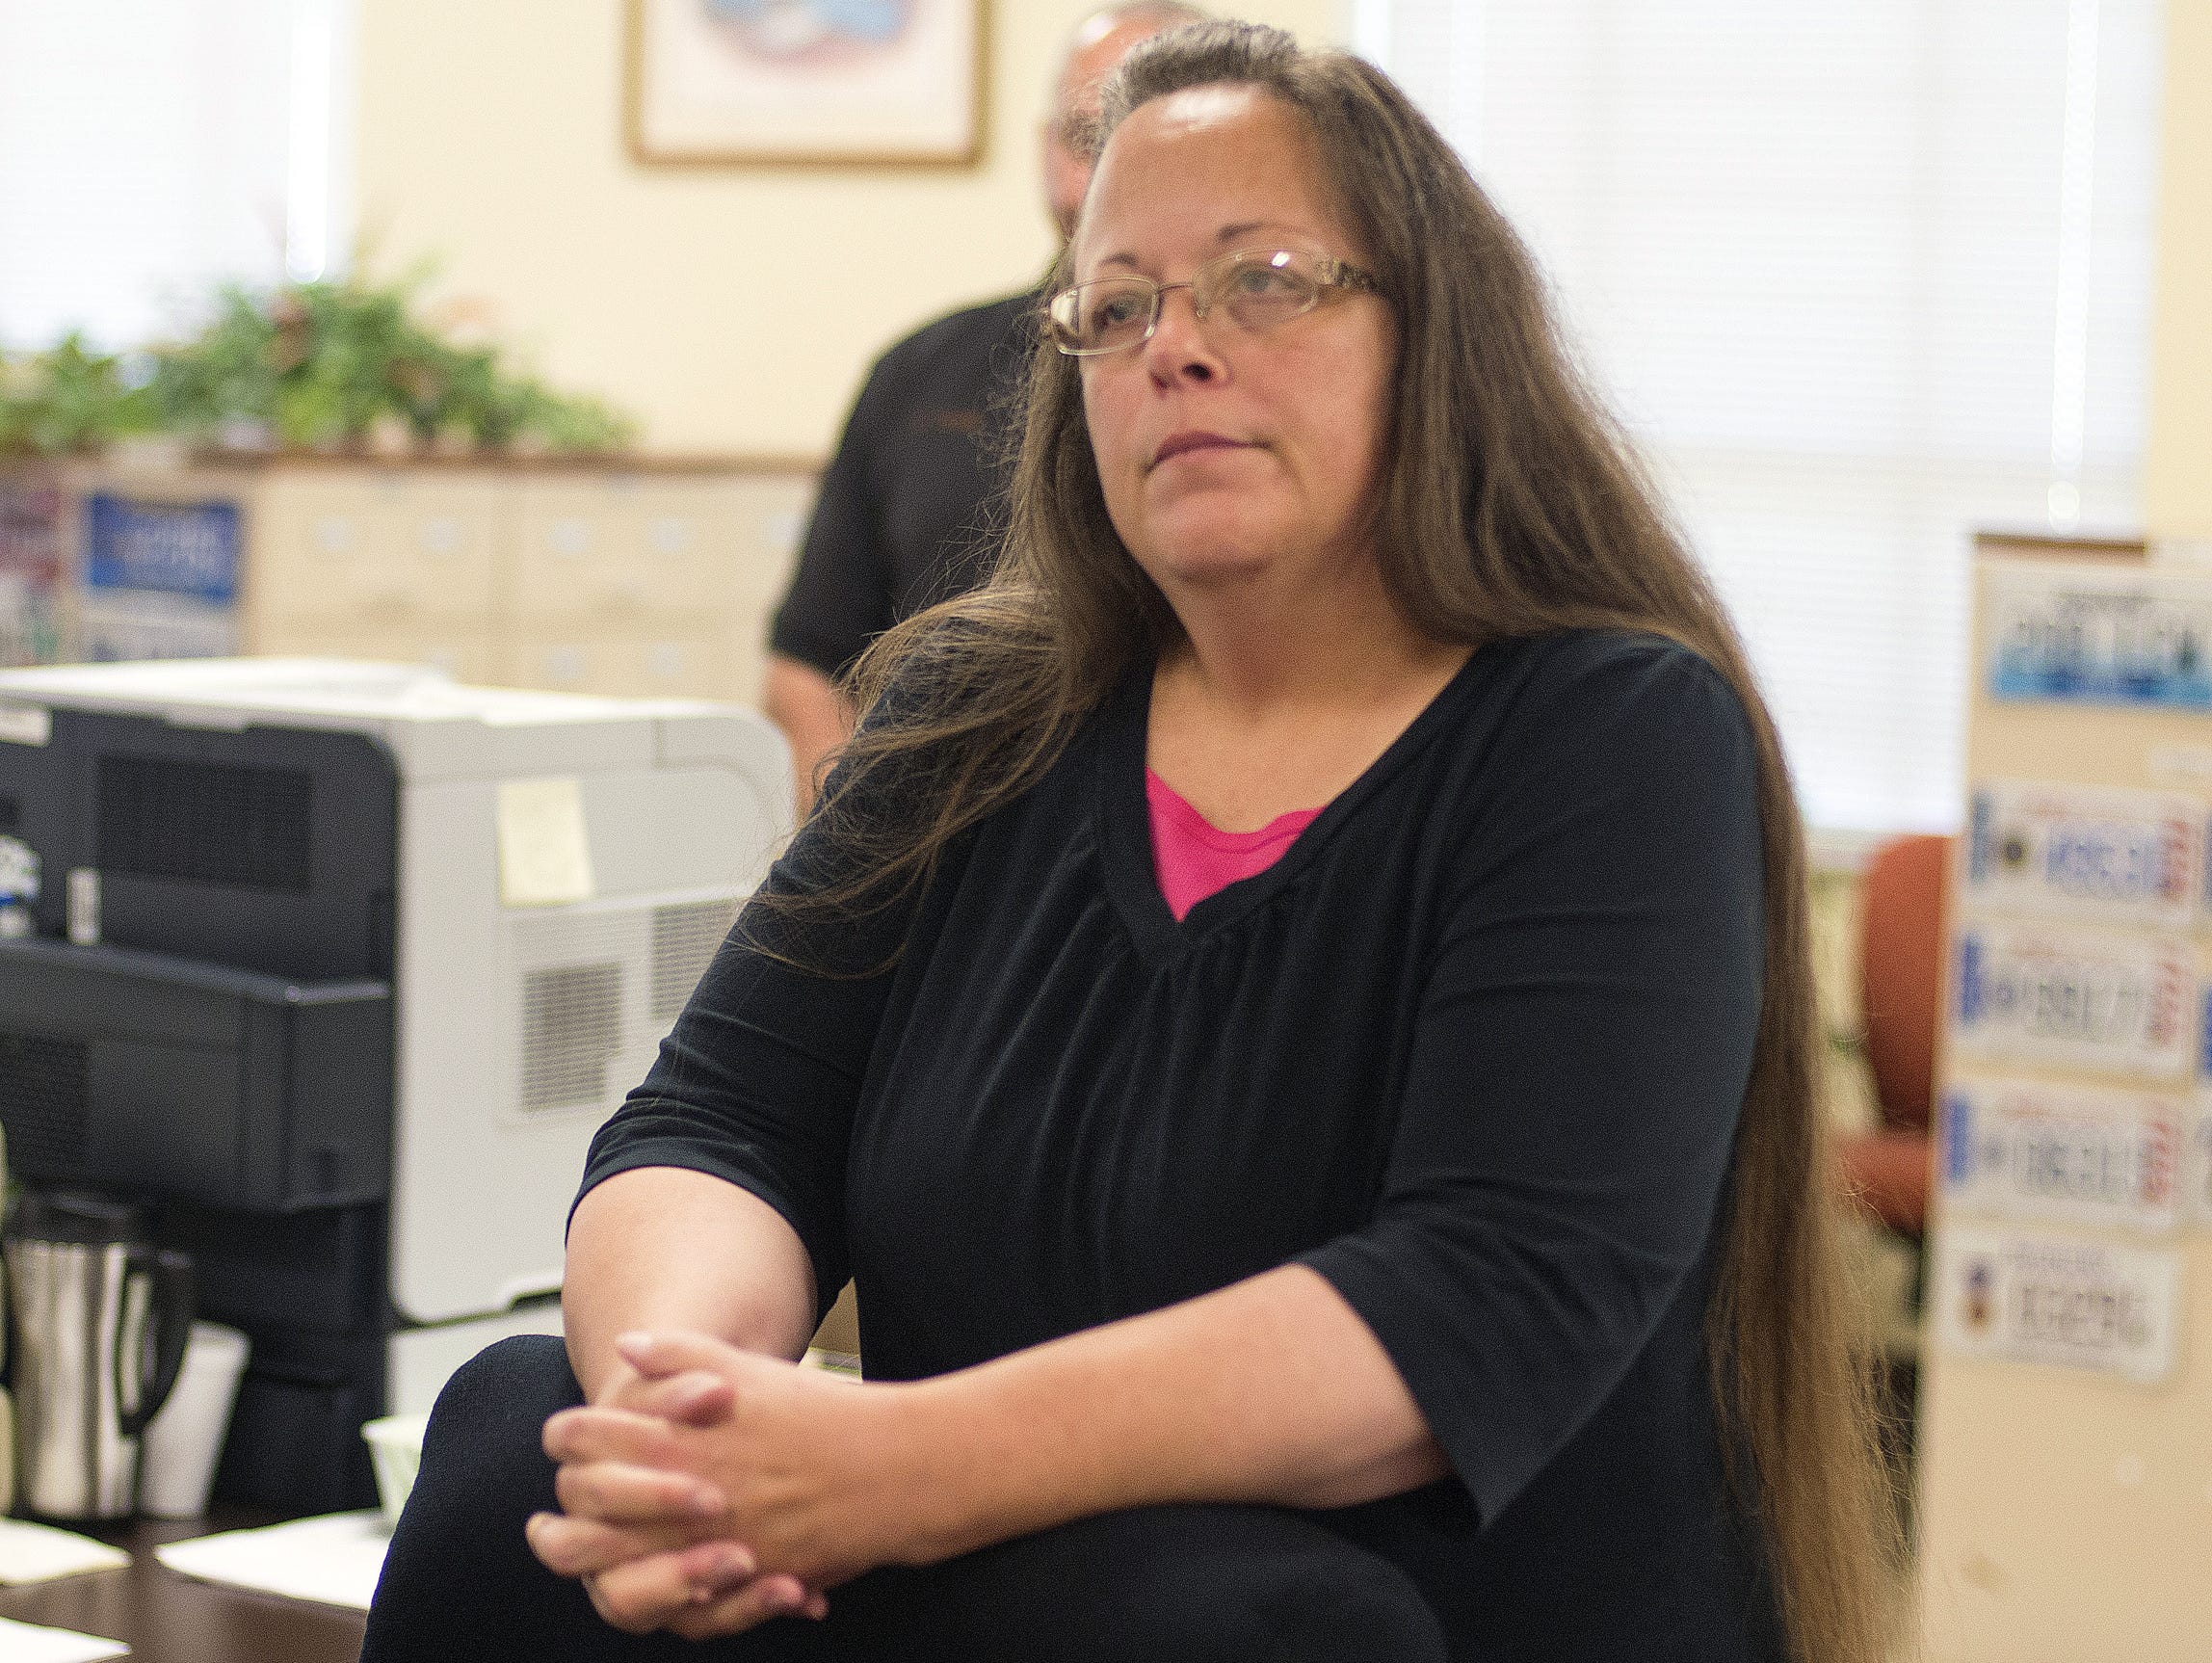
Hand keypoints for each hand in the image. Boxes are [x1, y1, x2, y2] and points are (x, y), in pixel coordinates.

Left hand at [531, 1332, 927, 1637]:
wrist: (892, 1469)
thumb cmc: (821, 1413)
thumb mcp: (747, 1370)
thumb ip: (682, 1352)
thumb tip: (624, 1346)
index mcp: (677, 1437)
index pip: (585, 1439)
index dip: (567, 1438)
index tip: (563, 1441)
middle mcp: (680, 1494)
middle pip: (587, 1508)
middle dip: (562, 1512)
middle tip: (548, 1517)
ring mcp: (706, 1544)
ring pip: (615, 1568)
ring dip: (588, 1563)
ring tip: (574, 1557)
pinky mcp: (737, 1582)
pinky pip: (676, 1605)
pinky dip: (654, 1595)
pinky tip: (643, 1585)